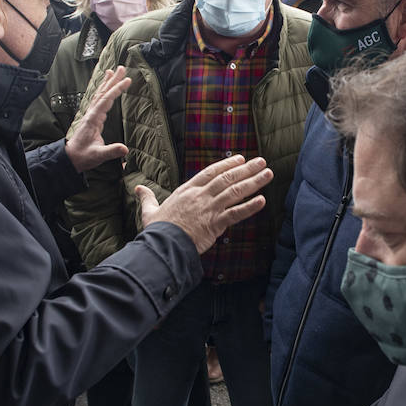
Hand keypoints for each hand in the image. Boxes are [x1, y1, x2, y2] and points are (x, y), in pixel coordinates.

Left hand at [65, 66, 129, 171]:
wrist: (70, 158)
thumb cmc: (83, 156)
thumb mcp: (98, 155)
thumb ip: (111, 151)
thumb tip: (125, 149)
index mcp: (93, 119)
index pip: (106, 100)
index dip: (117, 89)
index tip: (127, 80)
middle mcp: (91, 114)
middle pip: (102, 93)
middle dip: (112, 80)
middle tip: (121, 68)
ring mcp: (90, 115)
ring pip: (99, 95)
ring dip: (106, 83)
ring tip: (112, 71)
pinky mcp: (91, 118)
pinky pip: (97, 101)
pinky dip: (102, 91)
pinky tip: (105, 88)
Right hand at [137, 155, 272, 252]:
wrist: (161, 246)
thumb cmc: (156, 230)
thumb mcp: (149, 211)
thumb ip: (146, 198)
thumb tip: (137, 188)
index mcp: (187, 191)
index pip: (211, 172)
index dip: (227, 164)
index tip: (241, 158)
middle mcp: (200, 196)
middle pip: (227, 178)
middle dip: (246, 169)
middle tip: (262, 161)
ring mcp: (208, 209)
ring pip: (235, 192)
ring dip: (253, 182)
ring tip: (268, 174)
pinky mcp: (214, 224)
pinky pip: (235, 214)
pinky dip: (249, 207)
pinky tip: (262, 200)